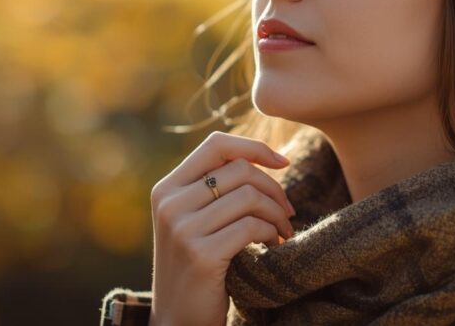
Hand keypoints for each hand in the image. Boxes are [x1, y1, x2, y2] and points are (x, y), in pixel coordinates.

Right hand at [148, 131, 296, 325]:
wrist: (179, 320)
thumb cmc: (197, 265)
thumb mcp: (194, 220)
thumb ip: (215, 188)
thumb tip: (266, 157)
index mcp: (166, 189)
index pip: (216, 146)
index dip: (255, 147)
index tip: (283, 162)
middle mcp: (170, 204)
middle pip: (240, 170)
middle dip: (274, 188)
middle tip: (288, 212)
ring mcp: (182, 229)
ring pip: (250, 196)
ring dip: (277, 214)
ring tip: (281, 232)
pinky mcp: (201, 254)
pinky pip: (252, 226)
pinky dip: (271, 233)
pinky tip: (272, 246)